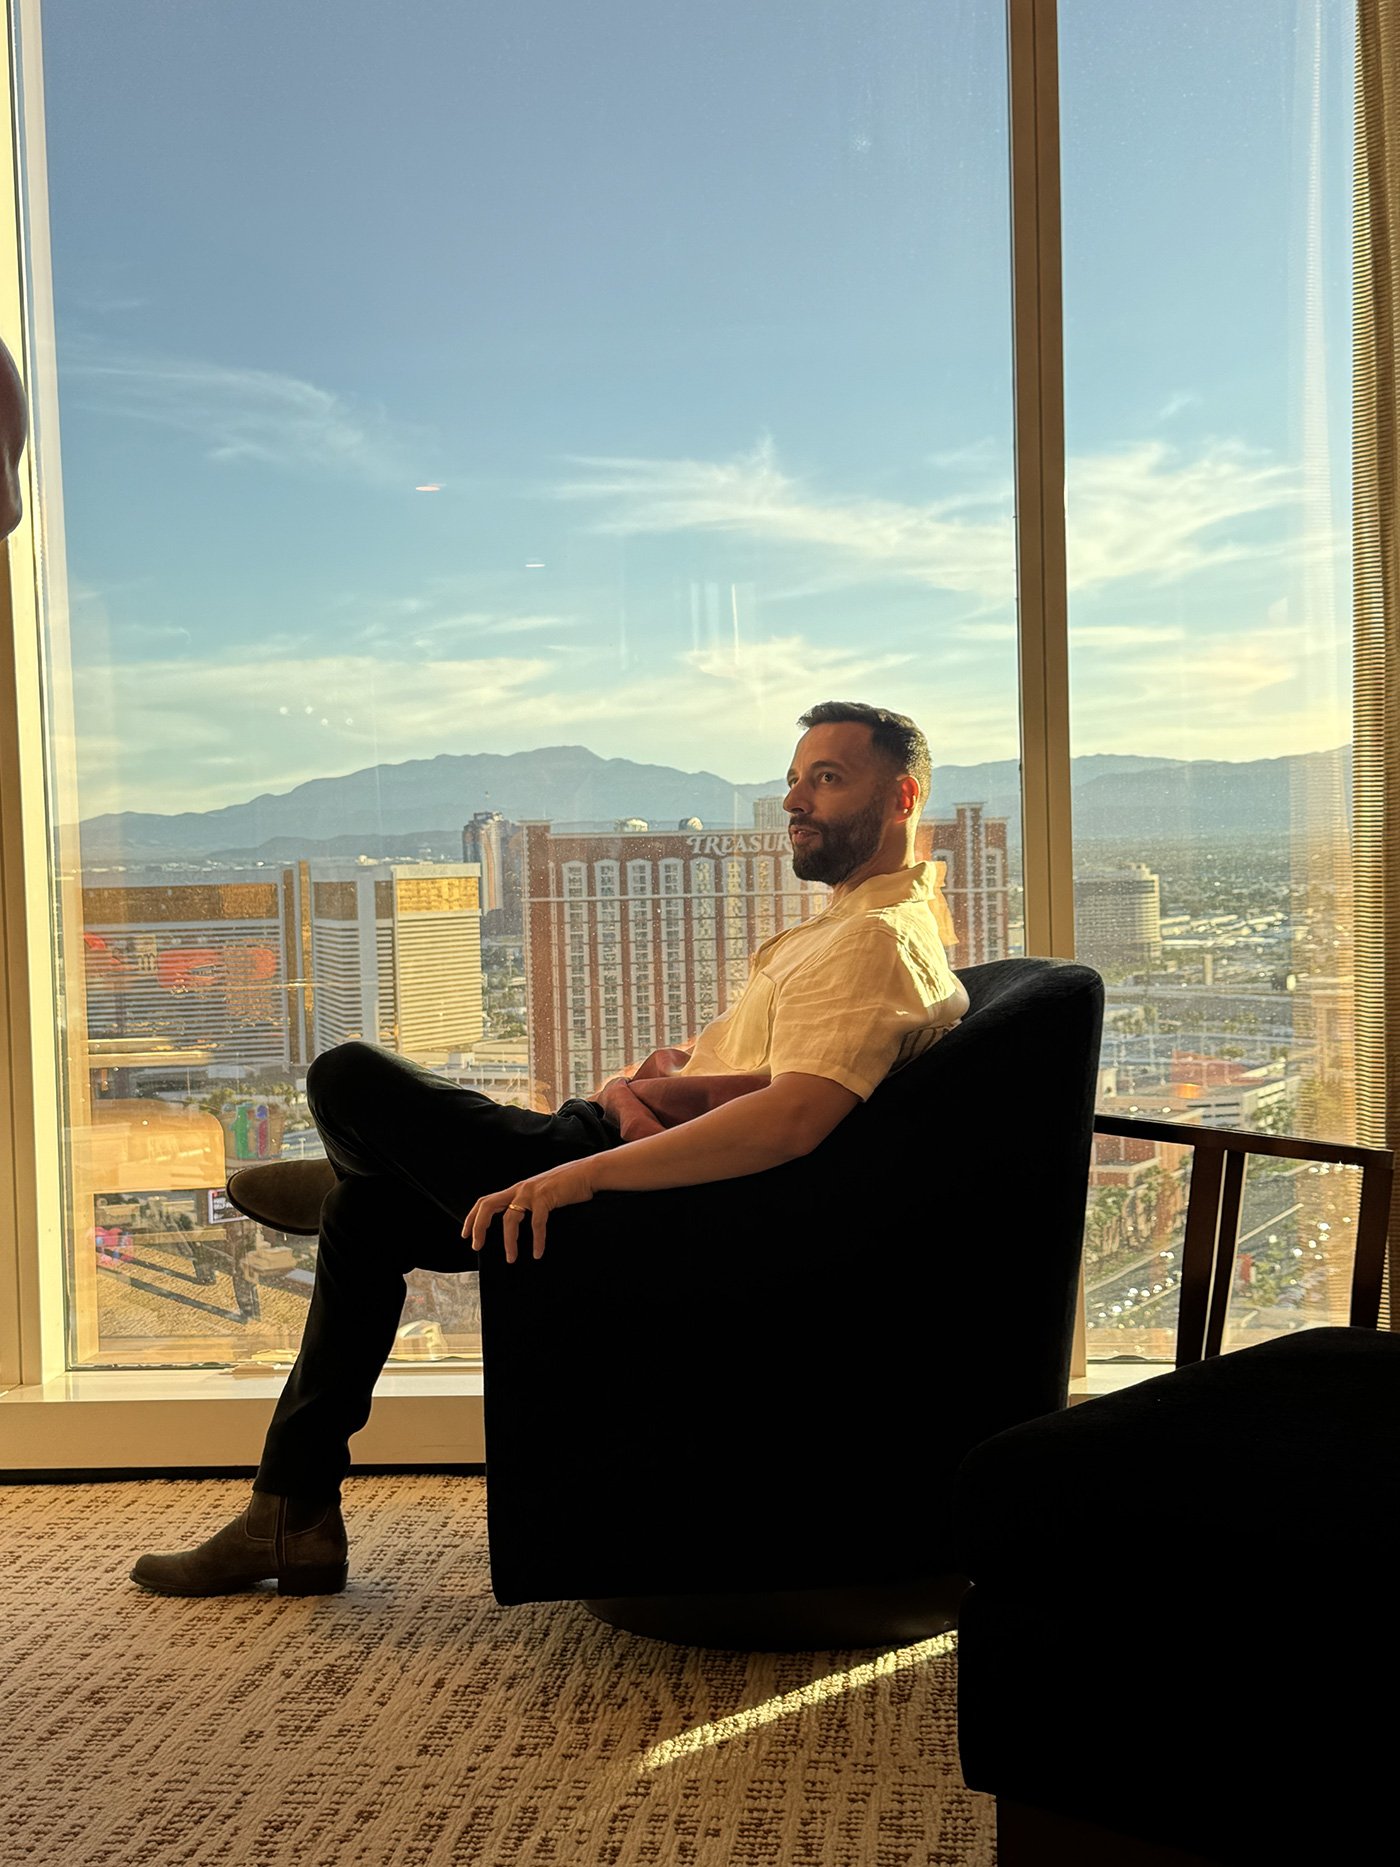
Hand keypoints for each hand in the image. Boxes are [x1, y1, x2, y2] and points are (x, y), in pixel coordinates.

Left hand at [463, 1157, 599, 1261]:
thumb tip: (518, 1228)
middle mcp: (520, 1189)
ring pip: (510, 1219)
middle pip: (488, 1206)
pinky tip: (537, 1253)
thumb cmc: (566, 1187)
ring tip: (511, 1259)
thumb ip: (529, 1205)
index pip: (485, 1201)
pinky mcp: (546, 1197)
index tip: (465, 1235)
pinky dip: (536, 1240)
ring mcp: (532, 1192)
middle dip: (478, 1227)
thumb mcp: (541, 1194)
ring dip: (509, 1242)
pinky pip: (537, 1223)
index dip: (472, 1218)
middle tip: (476, 1246)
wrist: (587, 1173)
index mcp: (516, 1190)